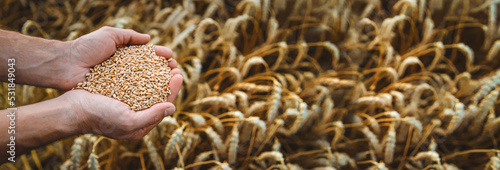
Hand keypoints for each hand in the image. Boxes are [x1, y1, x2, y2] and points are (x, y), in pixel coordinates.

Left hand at [60, 26, 177, 90]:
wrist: (66, 65)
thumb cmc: (86, 47)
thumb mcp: (109, 35)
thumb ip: (129, 36)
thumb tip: (149, 39)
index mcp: (125, 54)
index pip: (147, 55)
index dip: (160, 56)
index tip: (171, 57)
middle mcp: (125, 69)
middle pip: (150, 70)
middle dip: (164, 71)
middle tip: (176, 72)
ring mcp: (121, 82)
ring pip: (144, 83)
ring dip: (159, 84)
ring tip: (170, 84)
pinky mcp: (115, 93)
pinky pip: (132, 95)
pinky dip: (145, 96)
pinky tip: (156, 97)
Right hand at [61, 71, 181, 139]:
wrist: (72, 109)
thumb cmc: (99, 117)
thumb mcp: (128, 121)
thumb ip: (152, 116)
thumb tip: (172, 107)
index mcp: (141, 124)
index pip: (164, 105)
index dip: (173, 89)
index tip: (178, 74)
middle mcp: (136, 112)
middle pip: (158, 94)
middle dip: (167, 79)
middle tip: (175, 64)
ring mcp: (126, 100)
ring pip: (148, 84)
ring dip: (157, 72)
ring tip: (164, 60)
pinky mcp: (117, 89)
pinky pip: (134, 78)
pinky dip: (142, 69)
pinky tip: (147, 59)